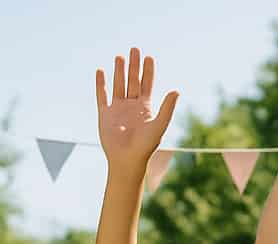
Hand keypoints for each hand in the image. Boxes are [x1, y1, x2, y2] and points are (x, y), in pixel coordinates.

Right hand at [95, 47, 179, 177]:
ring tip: (120, 57)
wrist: (127, 160)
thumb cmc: (145, 146)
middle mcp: (132, 106)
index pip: (147, 85)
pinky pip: (102, 96)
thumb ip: (167, 108)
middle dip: (134, 66)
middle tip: (134, 49)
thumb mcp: (158, 125)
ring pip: (118, 85)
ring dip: (119, 71)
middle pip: (133, 81)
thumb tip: (176, 91)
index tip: (149, 57)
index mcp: (145, 108)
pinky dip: (101, 84)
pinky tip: (101, 71)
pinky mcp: (105, 114)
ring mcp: (118, 109)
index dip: (148, 71)